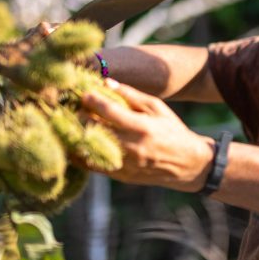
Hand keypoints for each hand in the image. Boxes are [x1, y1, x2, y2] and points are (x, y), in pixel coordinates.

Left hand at [81, 80, 213, 191]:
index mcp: (143, 127)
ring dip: (78, 136)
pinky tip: (75, 143)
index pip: (111, 112)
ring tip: (71, 124)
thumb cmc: (172, 130)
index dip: (94, 101)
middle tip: (73, 108)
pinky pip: (94, 166)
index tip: (83, 94)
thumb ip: (132, 95)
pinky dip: (81, 155)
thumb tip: (106, 83)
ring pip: (92, 150)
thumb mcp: (157, 108)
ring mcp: (126, 164)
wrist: (187, 164)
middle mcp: (133, 147)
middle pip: (97, 130)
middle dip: (82, 117)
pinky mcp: (122, 176)